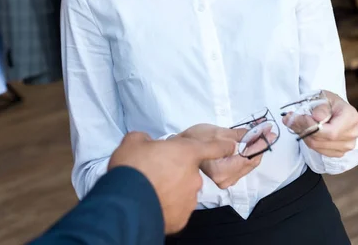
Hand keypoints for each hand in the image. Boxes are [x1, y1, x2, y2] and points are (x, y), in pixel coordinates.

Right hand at [108, 131, 235, 234]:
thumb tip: (148, 143)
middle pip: (190, 171)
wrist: (126, 203)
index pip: (213, 147)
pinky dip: (169, 206)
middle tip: (158, 171)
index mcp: (187, 153)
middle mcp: (194, 177)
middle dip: (178, 170)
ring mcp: (189, 199)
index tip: (231, 146)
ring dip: (173, 188)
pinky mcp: (181, 219)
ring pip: (184, 191)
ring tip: (153, 189)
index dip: (222, 146)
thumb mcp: (134, 141)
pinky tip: (154, 202)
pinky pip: (178, 208)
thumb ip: (147, 139)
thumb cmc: (133, 167)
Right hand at [179, 124, 272, 189]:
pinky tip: (250, 143)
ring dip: (255, 149)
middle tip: (268, 131)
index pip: (248, 157)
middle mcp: (225, 180)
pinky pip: (242, 166)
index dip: (260, 144)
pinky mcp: (226, 177)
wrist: (180, 148)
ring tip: (261, 134)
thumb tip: (258, 131)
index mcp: (222, 170)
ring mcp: (226, 181)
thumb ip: (239, 135)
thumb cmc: (195, 139)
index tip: (269, 132)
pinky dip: (247, 154)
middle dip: (260, 146)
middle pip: (250, 163)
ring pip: (248, 165)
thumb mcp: (217, 132)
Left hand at [284, 91, 357, 157]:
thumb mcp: (324, 97)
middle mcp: (351, 133)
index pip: (331, 131)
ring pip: (317, 146)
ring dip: (301, 134)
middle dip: (302, 128)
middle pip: (322, 139)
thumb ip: (320, 107)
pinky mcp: (338, 152)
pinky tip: (302, 129)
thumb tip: (317, 117)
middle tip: (287, 118)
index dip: (312, 127)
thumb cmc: (329, 102)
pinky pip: (318, 150)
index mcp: (350, 117)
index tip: (297, 118)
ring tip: (292, 122)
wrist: (334, 108)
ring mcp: (346, 145)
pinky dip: (307, 140)